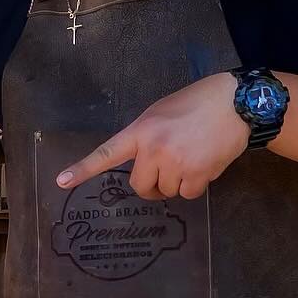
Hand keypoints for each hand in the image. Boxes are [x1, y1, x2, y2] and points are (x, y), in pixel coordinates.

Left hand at [57, 72, 248, 199]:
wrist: (235, 103)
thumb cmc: (198, 103)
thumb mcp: (162, 112)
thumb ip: (148, 136)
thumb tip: (147, 164)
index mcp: (141, 130)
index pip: (107, 153)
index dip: (83, 169)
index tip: (62, 182)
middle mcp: (153, 148)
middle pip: (140, 186)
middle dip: (152, 185)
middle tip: (166, 172)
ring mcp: (175, 163)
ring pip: (167, 192)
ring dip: (178, 182)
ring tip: (193, 157)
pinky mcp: (197, 174)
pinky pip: (188, 194)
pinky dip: (196, 185)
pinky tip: (205, 164)